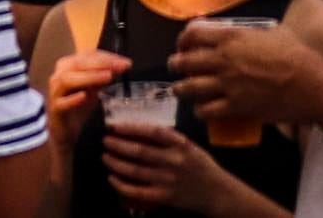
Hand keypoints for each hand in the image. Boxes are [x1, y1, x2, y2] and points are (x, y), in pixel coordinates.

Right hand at [42, 46, 127, 149]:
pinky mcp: (55, 110)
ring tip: (108, 77)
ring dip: (89, 77)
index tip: (125, 62)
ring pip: (68, 79)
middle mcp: (59, 75)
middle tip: (120, 67)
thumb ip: (105, 75)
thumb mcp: (95, 88)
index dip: (107, 57)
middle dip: (101, 64)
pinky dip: (72, 99)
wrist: (66, 130)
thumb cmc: (80, 105)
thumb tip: (122, 65)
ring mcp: (55, 92)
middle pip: (78, 63)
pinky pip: (61, 103)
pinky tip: (84, 96)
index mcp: (69, 65)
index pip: (88, 55)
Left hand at [100, 117, 232, 211]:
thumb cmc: (201, 165)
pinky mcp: (164, 197)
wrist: (216, 192)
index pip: (152, 132)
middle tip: (106, 140)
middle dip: (119, 145)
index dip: (132, 128)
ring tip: (105, 156)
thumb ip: (169, 138)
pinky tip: (112, 178)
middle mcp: (173, 161)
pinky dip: (122, 185)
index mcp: (181, 144)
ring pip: (135, 170)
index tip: (116, 125)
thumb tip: (140, 129)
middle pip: (140, 151)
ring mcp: (167, 180)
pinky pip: (137, 192)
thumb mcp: (189, 145)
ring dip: (116, 163)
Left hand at [175, 16, 322, 130]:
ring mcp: (227, 85)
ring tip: (182, 90)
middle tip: (176, 68)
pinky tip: (201, 109)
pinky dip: (199, 110)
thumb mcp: (272, 33)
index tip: (183, 45)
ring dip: (181, 89)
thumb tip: (244, 34)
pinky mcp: (234, 107)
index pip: (193, 34)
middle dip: (175, 65)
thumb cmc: (296, 55)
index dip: (183, 40)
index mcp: (232, 37)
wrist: (309, 84)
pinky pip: (205, 110)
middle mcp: (224, 59)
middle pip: (185, 62)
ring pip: (189, 88)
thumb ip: (251, 34)